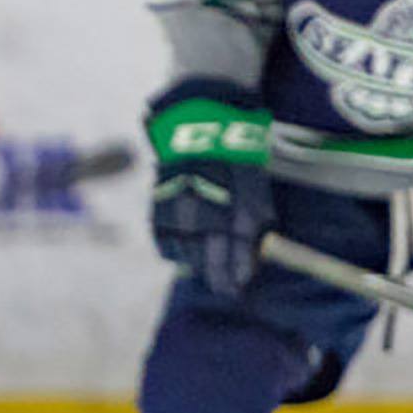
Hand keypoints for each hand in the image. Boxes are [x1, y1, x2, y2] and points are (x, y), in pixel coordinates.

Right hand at [146, 81, 273, 297]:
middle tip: (225, 288)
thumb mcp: (253, 184)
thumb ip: (253, 219)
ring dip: (197, 264)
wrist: (198, 124)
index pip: (234, 253)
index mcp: (229, 209)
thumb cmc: (233, 153)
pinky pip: (164, 241)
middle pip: (209, 260)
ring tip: (205, 269)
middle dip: (217, 275)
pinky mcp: (159, 209)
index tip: (238, 286)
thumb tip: (253, 249)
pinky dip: (174, 249)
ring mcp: (177, 214)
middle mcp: (202, 216)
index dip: (236, 272)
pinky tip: (182, 252)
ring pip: (185, 254)